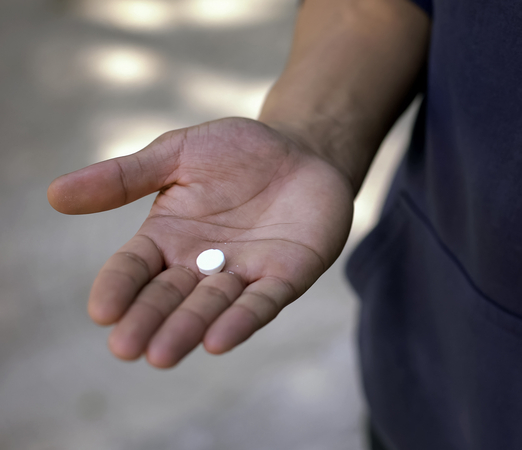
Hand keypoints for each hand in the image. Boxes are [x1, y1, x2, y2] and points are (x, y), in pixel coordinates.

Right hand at [48, 117, 353, 367]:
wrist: (303, 151)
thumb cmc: (237, 153)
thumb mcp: (177, 154)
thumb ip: (125, 177)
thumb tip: (54, 194)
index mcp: (167, 238)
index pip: (134, 269)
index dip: (118, 288)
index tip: (101, 311)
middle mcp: (201, 265)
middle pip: (168, 297)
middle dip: (149, 321)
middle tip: (127, 348)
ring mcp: (243, 274)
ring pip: (211, 307)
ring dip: (188, 329)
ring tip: (162, 355)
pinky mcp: (285, 277)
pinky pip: (261, 302)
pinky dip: (241, 320)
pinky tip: (219, 340)